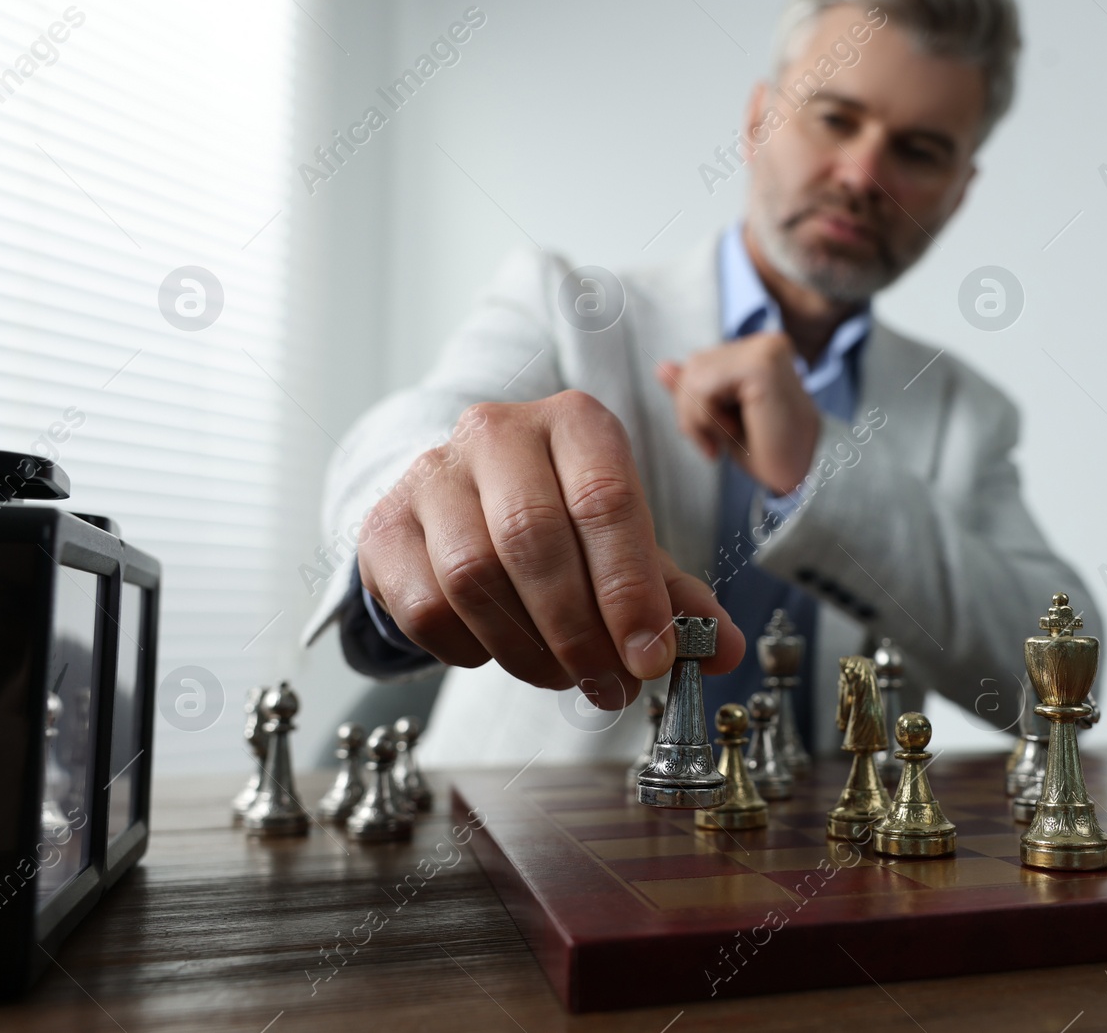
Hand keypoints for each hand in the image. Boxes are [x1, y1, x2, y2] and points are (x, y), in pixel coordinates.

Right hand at [356, 391, 745, 708]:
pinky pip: (425, 607)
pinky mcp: (385, 526)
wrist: (466, 503)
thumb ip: (676, 596)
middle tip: (610, 684)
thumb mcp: (627, 544)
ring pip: (473, 575)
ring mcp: (431, 474)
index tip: (652, 658)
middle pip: (533, 537)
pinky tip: (501, 651)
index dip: (630, 589)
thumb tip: (722, 649)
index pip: (604, 501)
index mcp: (574, 422)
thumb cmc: (562, 521)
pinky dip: (471, 648)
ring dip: (528, 647)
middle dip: (579, 629)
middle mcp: (497, 432)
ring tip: (565, 676)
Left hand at [656, 331, 820, 495]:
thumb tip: (662, 368)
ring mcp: (767, 350)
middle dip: (693, 412)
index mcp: (762, 352)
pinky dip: (707, 418)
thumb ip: (694, 390)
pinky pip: (702, 385)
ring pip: (693, 375)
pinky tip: (737, 432)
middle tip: (719, 443)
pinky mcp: (761, 365)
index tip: (713, 439)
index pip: (700, 364)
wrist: (798, 483)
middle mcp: (768, 344)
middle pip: (693, 365)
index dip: (693, 405)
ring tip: (733, 437)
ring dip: (701, 418)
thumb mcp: (721, 419)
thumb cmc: (770, 457)